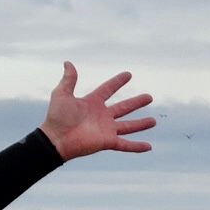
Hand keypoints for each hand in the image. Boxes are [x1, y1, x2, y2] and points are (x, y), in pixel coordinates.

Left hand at [37, 62, 155, 160]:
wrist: (56, 139)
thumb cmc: (57, 117)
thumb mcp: (62, 94)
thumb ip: (69, 79)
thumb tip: (68, 62)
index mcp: (92, 103)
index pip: (108, 89)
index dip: (117, 82)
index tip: (128, 74)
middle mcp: (102, 116)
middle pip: (124, 107)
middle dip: (136, 102)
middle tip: (149, 97)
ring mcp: (106, 129)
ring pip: (128, 126)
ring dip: (141, 124)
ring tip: (154, 121)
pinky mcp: (107, 141)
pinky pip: (125, 144)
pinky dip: (137, 146)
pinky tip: (149, 147)